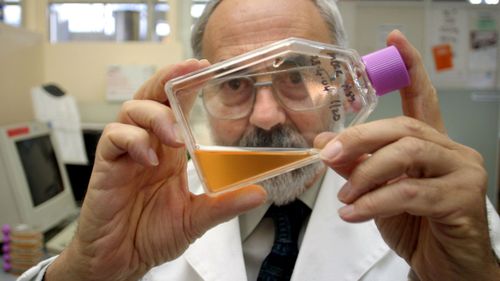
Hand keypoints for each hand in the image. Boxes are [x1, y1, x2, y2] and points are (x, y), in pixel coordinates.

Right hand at [46, 59, 266, 280]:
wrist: (121, 260)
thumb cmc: (150, 235)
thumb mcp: (195, 219)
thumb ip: (223, 205)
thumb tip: (258, 194)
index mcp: (168, 150)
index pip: (176, 106)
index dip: (187, 84)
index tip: (206, 67)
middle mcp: (147, 145)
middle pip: (151, 96)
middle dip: (168, 78)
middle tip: (189, 69)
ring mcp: (125, 154)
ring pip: (131, 110)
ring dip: (155, 115)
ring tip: (174, 135)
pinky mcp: (106, 167)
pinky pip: (112, 139)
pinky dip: (131, 140)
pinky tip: (148, 157)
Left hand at [315, 30, 499, 279]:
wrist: (446, 268)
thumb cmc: (414, 227)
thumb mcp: (377, 194)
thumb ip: (356, 166)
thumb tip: (325, 144)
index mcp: (429, 143)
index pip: (421, 97)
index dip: (409, 67)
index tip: (393, 40)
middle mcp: (450, 149)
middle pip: (402, 126)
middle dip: (359, 138)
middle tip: (327, 154)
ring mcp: (462, 171)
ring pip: (407, 154)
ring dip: (366, 173)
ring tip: (345, 198)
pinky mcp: (464, 198)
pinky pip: (410, 192)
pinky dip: (375, 202)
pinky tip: (354, 213)